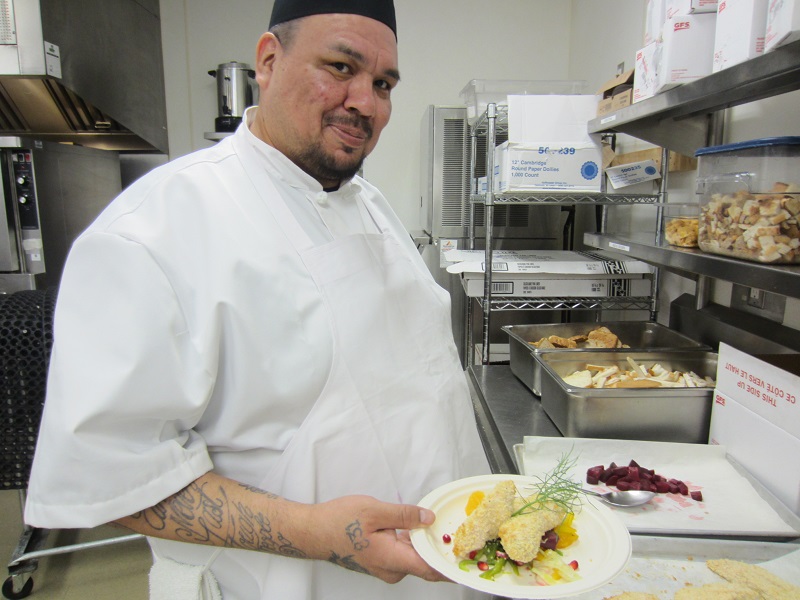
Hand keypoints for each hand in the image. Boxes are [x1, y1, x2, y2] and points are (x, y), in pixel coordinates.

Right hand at [303, 495, 448, 583]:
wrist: (312, 531)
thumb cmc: (338, 521)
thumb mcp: (374, 510)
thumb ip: (404, 516)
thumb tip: (428, 519)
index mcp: (392, 560)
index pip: (430, 569)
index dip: (450, 564)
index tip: (467, 557)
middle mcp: (391, 570)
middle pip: (424, 564)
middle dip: (441, 551)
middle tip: (458, 534)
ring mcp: (384, 568)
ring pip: (413, 559)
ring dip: (425, 545)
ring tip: (439, 527)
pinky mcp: (379, 561)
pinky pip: (402, 556)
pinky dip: (412, 544)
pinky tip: (416, 529)